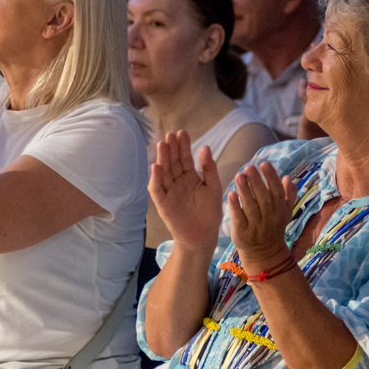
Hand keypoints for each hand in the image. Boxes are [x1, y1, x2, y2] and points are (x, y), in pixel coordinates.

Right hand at [149, 131, 223, 252]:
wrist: (203, 236)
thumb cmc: (210, 213)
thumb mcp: (213, 188)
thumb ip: (209, 169)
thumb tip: (205, 147)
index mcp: (190, 177)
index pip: (185, 158)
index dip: (183, 146)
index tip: (182, 132)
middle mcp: (177, 182)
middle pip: (173, 162)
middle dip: (172, 148)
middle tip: (171, 135)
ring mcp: (169, 192)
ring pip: (163, 172)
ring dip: (162, 159)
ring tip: (163, 144)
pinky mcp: (163, 203)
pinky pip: (157, 190)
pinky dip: (155, 179)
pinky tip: (156, 167)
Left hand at [228, 162, 295, 270]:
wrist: (264, 254)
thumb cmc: (273, 228)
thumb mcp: (285, 213)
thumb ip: (288, 195)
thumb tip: (288, 177)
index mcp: (280, 211)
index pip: (277, 192)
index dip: (271, 177)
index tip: (264, 164)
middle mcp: (269, 218)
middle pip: (263, 197)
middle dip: (256, 181)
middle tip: (249, 167)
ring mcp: (256, 226)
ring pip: (251, 206)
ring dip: (245, 190)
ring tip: (239, 176)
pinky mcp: (242, 234)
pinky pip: (239, 218)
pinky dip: (235, 206)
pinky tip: (231, 194)